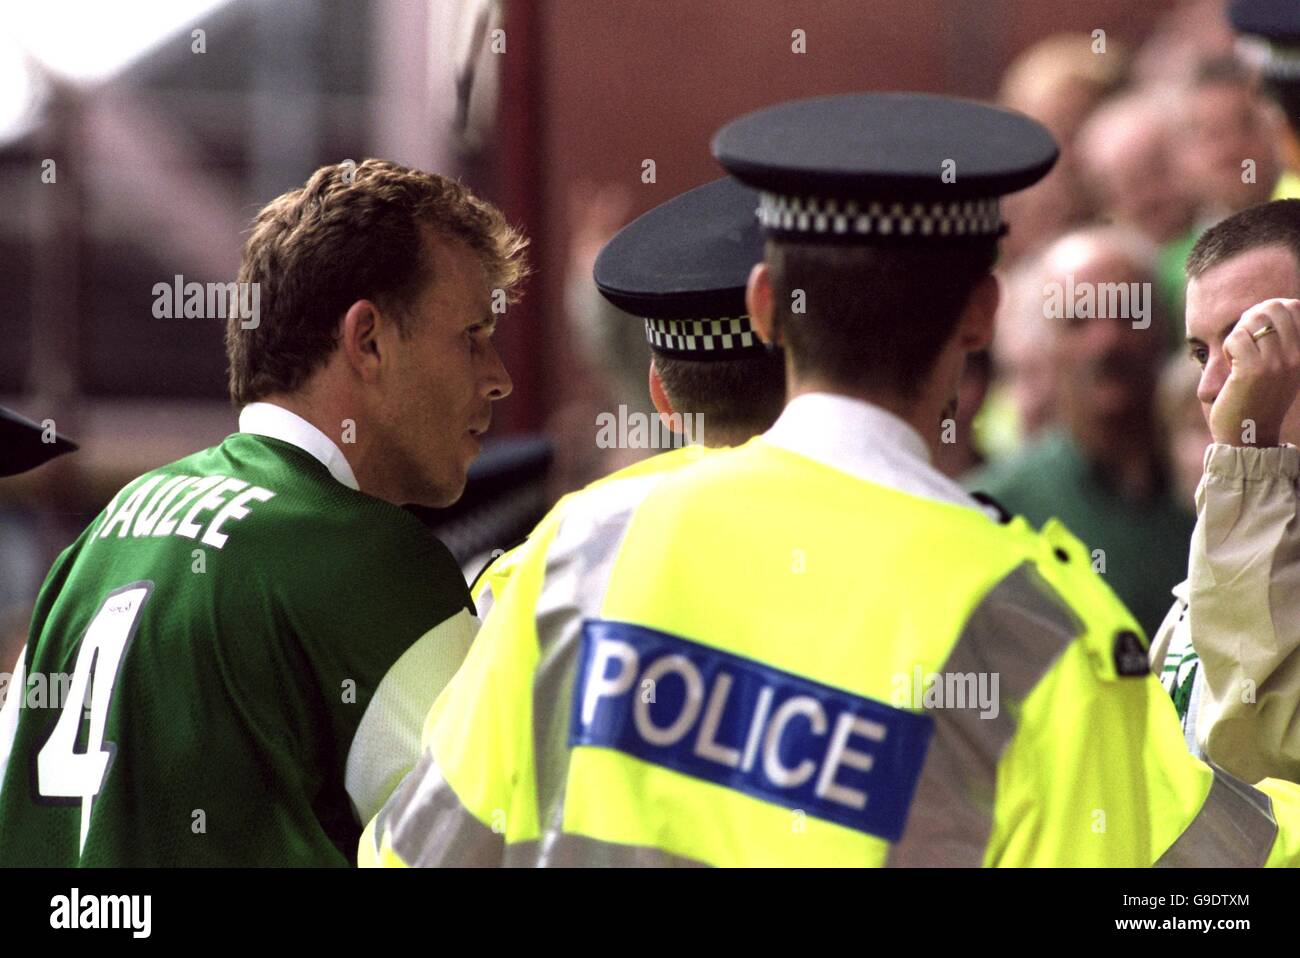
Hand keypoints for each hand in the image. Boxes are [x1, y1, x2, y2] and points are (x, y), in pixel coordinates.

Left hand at [1209, 299, 1299, 446]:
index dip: (1269, 309)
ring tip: (1237, 355)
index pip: (1294, 306)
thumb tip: (1267, 307)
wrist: (1248, 436)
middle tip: (1242, 340)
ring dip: (1237, 334)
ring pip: (1253, 320)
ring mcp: (1276, 364)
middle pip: (1273, 307)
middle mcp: (1295, 357)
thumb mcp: (1280, 369)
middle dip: (1250, 317)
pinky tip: (1230, 364)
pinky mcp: (1253, 372)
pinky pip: (1236, 337)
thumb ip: (1281, 341)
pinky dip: (1227, 347)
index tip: (1256, 330)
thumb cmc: (1257, 400)